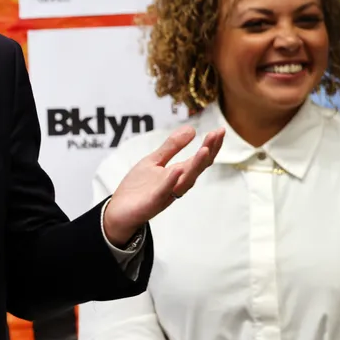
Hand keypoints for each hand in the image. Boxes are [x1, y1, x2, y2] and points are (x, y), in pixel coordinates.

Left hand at [102, 125, 225, 245]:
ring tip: (204, 149)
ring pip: (186, 180)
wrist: (119, 210)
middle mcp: (176, 184)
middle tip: (217, 135)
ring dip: (196, 165)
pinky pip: (164, 191)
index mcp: (178, 173)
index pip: (199, 159)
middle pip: (197, 168)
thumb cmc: (137, 187)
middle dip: (209, 151)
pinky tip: (177, 169)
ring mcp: (166, 193)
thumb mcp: (154, 161)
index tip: (220, 130)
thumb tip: (191, 128)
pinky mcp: (153, 202)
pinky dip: (171, 181)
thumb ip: (172, 147)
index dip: (211, 145)